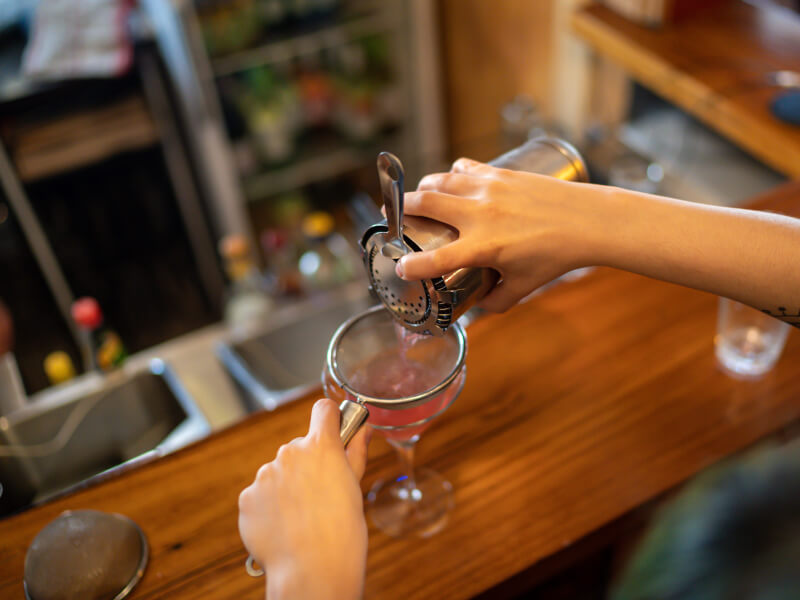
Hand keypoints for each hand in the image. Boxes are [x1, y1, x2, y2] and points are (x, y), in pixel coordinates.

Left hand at [238, 399, 370, 599]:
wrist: (312, 570)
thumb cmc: (342, 530)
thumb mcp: (356, 486)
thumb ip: (356, 451)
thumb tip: (363, 429)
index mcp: (321, 446)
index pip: (323, 410)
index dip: (329, 419)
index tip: (333, 429)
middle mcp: (290, 453)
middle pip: (299, 448)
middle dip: (307, 465)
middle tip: (320, 494)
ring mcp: (265, 475)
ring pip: (278, 472)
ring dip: (287, 487)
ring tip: (302, 517)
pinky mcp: (248, 497)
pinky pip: (260, 495)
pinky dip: (270, 507)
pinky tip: (284, 527)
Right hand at [395, 158, 607, 311]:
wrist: (587, 220)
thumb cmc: (556, 256)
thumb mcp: (524, 287)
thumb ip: (497, 301)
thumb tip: (478, 306)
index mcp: (483, 247)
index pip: (434, 259)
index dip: (410, 266)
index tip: (400, 267)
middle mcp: (479, 215)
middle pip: (424, 203)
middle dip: (401, 209)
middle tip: (393, 216)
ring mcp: (488, 189)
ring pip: (439, 180)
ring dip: (422, 188)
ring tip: (417, 197)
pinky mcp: (499, 173)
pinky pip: (464, 168)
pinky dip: (451, 175)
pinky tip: (451, 181)